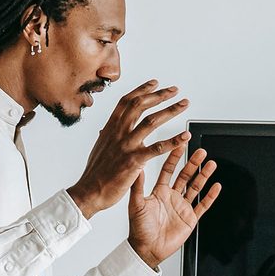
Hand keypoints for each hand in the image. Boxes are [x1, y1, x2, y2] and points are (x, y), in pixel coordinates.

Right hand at [67, 80, 191, 217]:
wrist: (89, 192)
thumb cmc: (95, 174)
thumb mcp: (99, 149)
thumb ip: (106, 137)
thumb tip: (105, 129)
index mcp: (110, 128)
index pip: (126, 102)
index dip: (142, 90)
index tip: (154, 83)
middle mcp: (118, 132)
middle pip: (140, 105)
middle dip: (160, 95)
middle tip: (175, 90)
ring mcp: (126, 145)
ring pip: (151, 121)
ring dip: (170, 110)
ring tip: (184, 105)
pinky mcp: (134, 160)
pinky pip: (158, 148)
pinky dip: (174, 141)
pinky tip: (185, 137)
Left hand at [127, 146, 221, 268]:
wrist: (147, 249)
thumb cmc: (139, 229)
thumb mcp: (136, 204)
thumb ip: (138, 186)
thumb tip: (137, 168)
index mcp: (159, 192)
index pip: (168, 170)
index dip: (174, 157)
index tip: (180, 144)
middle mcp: (172, 197)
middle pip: (185, 176)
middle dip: (193, 163)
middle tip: (201, 151)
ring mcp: (182, 207)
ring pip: (196, 187)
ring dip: (204, 175)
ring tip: (211, 163)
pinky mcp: (190, 218)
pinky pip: (203, 205)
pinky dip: (210, 196)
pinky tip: (216, 186)